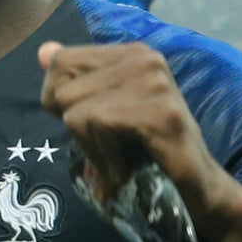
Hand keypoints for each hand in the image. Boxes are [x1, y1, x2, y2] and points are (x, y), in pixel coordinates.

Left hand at [37, 42, 241, 230]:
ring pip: (78, 113)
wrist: (198, 190)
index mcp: (132, 53)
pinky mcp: (161, 113)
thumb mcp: (107, 113)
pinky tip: (126, 169)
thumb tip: (43, 51)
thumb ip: (77, 82)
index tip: (90, 126)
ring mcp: (156, 83)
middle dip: (77, 131)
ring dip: (93, 150)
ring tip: (120, 161)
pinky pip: (98, 126)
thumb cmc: (150, 153)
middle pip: (64, 91)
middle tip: (110, 150)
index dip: (60, 102)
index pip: (62, 62)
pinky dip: (105, 158)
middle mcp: (146, 59)